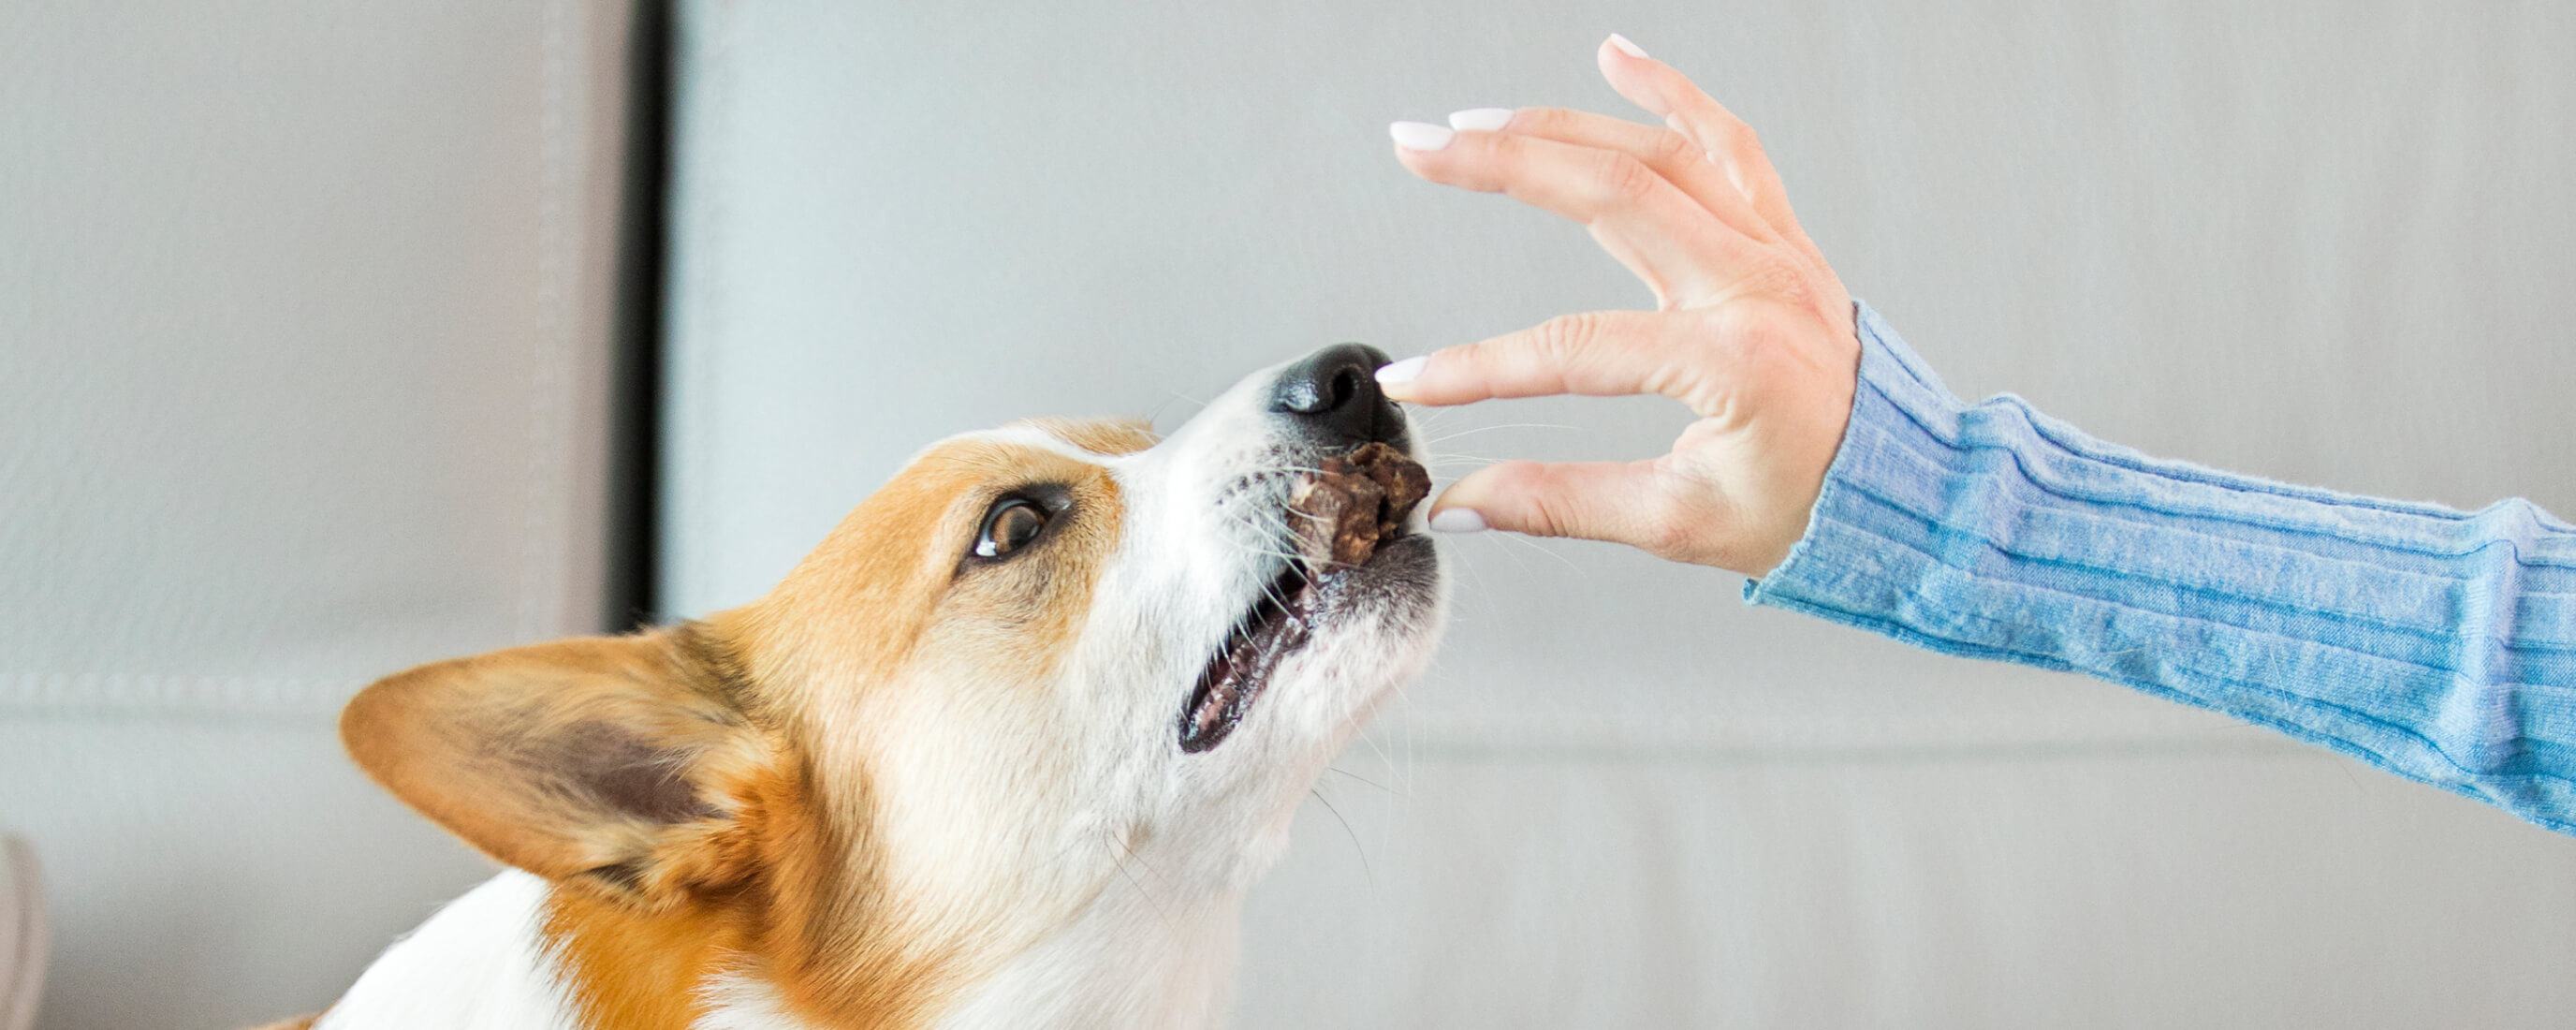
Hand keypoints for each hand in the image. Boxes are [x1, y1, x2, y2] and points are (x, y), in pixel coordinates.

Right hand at [1382, 35, 1858, 577]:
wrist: (1905, 488)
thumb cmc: (1805, 507)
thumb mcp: (1678, 522)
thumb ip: (1561, 504)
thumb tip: (1458, 507)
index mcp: (1731, 363)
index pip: (1575, 349)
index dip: (1479, 367)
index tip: (1411, 379)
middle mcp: (1755, 285)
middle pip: (1612, 193)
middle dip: (1502, 164)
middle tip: (1419, 148)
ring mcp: (1773, 249)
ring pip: (1659, 154)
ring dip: (1561, 126)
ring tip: (1476, 122)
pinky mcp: (1782, 234)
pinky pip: (1728, 143)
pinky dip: (1673, 93)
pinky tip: (1617, 57)